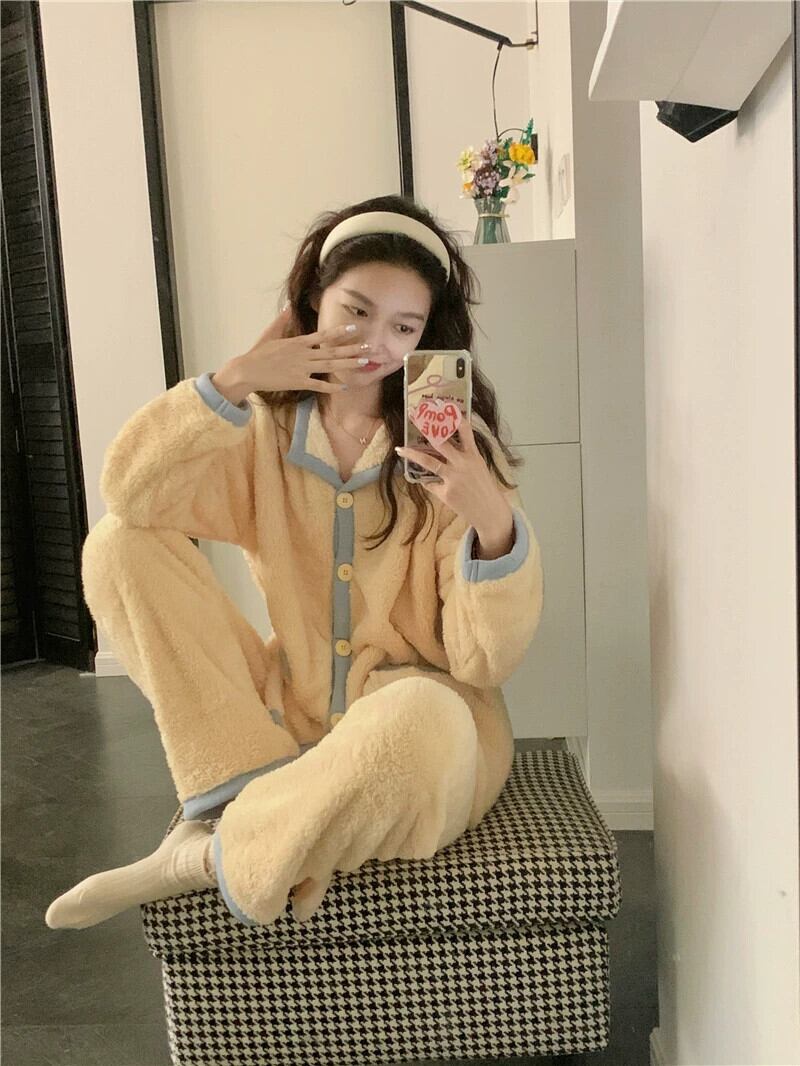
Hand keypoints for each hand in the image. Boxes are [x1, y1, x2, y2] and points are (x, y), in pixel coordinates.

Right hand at [235, 305, 370, 395]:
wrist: (247, 370)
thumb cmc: (258, 353)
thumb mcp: (270, 334)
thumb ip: (282, 321)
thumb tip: (288, 306)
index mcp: (298, 342)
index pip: (323, 336)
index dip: (340, 333)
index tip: (355, 329)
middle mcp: (303, 354)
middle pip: (332, 352)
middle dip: (352, 350)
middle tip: (369, 348)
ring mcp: (301, 369)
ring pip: (329, 367)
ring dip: (348, 364)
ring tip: (364, 362)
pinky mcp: (297, 382)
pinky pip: (318, 386)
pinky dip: (331, 387)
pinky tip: (344, 386)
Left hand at [395, 417, 512, 535]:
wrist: (489, 512)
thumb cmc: (484, 488)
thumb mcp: (479, 467)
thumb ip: (464, 457)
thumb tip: (444, 448)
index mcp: (473, 456)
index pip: (465, 431)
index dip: (454, 417)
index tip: (443, 405)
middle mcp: (462, 464)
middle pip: (441, 442)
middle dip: (426, 427)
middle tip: (414, 416)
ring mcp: (453, 478)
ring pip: (428, 462)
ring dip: (412, 455)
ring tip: (400, 449)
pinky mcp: (446, 492)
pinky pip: (431, 483)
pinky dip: (426, 481)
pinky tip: (421, 480)